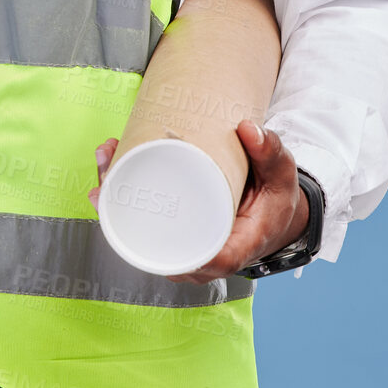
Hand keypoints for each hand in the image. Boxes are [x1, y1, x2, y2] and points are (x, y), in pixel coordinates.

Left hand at [87, 121, 308, 282]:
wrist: (274, 216)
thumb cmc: (276, 201)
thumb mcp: (280, 177)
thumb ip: (270, 152)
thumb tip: (247, 128)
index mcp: (228, 252)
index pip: (190, 259)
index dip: (156, 237)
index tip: (136, 201)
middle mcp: (200, 259)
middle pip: (152, 242)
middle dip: (122, 203)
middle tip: (111, 160)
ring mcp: (184, 251)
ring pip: (142, 235)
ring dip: (116, 200)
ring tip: (106, 158)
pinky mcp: (175, 239)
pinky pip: (143, 229)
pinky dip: (122, 203)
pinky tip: (107, 177)